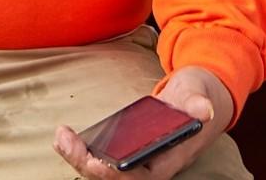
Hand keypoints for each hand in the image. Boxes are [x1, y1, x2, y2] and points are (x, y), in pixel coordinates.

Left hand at [53, 67, 230, 179]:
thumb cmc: (196, 96)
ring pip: (107, 173)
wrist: (197, 98)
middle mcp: (153, 166)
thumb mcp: (199, 93)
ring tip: (61, 138)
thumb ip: (198, 103)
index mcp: (171, 159)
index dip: (116, 175)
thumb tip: (204, 110)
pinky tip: (67, 138)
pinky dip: (84, 152)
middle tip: (65, 141)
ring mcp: (140, 162)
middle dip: (88, 165)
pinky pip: (104, 161)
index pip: (143, 178)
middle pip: (117, 179)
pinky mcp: (128, 153)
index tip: (95, 162)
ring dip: (80, 160)